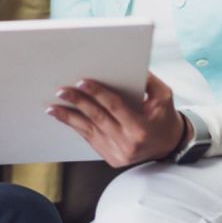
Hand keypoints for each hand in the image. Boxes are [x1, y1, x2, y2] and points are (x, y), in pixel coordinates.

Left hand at [48, 73, 187, 167]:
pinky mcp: (110, 158)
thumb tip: (127, 64)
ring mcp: (118, 154)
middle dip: (77, 102)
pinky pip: (90, 139)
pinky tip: (64, 117)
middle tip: (61, 90)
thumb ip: (148, 80)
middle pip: (97, 118)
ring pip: (88, 131)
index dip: (97, 93)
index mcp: (141, 128)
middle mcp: (128, 144)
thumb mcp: (164, 96)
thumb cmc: (164, 116)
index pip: (115, 107)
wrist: (169, 145)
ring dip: (68, 117)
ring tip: (52, 107)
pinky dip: (76, 127)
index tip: (81, 81)